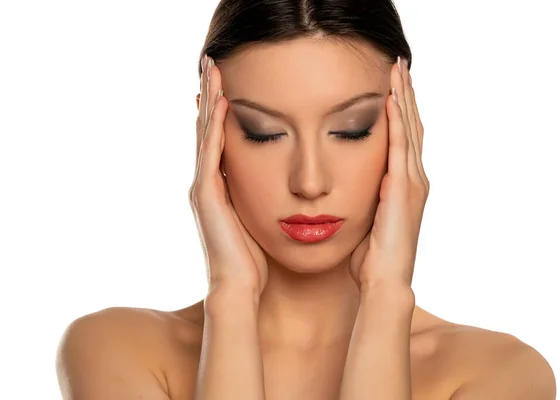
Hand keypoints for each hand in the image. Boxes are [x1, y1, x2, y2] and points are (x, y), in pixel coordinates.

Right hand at [189, 55, 267, 295]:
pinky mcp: (207, 194)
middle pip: (207, 127)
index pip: (219, 137)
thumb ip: (260, 194)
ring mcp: (204, 186)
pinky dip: (214, 126)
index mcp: (221, 185)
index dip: (220, 108)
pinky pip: (211, 152)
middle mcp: (207, 181)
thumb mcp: (259, 215)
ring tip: (211, 68)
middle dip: (210, 93)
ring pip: (205, 133)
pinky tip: (220, 102)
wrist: (240, 286)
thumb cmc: (254, 256)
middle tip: (212, 61)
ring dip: (209, 99)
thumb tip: (279, 177)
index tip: (227, 80)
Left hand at [349, 58, 429, 292]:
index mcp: (404, 184)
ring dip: (404, 97)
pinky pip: (400, 146)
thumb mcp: (367, 217)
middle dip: (405, 93)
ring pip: (409, 129)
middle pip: (411, 125)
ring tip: (398, 69)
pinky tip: (393, 98)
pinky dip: (398, 120)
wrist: (384, 281)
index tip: (392, 83)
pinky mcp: (403, 188)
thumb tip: (348, 183)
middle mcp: (414, 178)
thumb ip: (365, 196)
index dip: (400, 109)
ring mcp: (412, 182)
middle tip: (399, 64)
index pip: (403, 137)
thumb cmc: (372, 257)